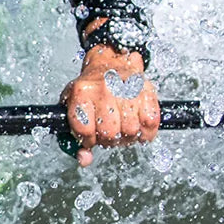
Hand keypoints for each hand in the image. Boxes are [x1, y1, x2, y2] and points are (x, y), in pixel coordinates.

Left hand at [60, 44, 158, 166]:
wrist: (111, 62)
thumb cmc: (91, 89)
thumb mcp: (73, 106)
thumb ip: (74, 136)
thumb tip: (85, 160)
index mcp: (81, 92)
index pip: (84, 130)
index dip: (87, 140)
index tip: (90, 137)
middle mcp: (104, 90)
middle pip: (109, 134)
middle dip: (108, 141)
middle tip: (108, 134)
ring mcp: (127, 90)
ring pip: (130, 132)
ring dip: (127, 137)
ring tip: (122, 128)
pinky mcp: (147, 92)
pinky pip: (150, 124)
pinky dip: (146, 132)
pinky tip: (138, 126)